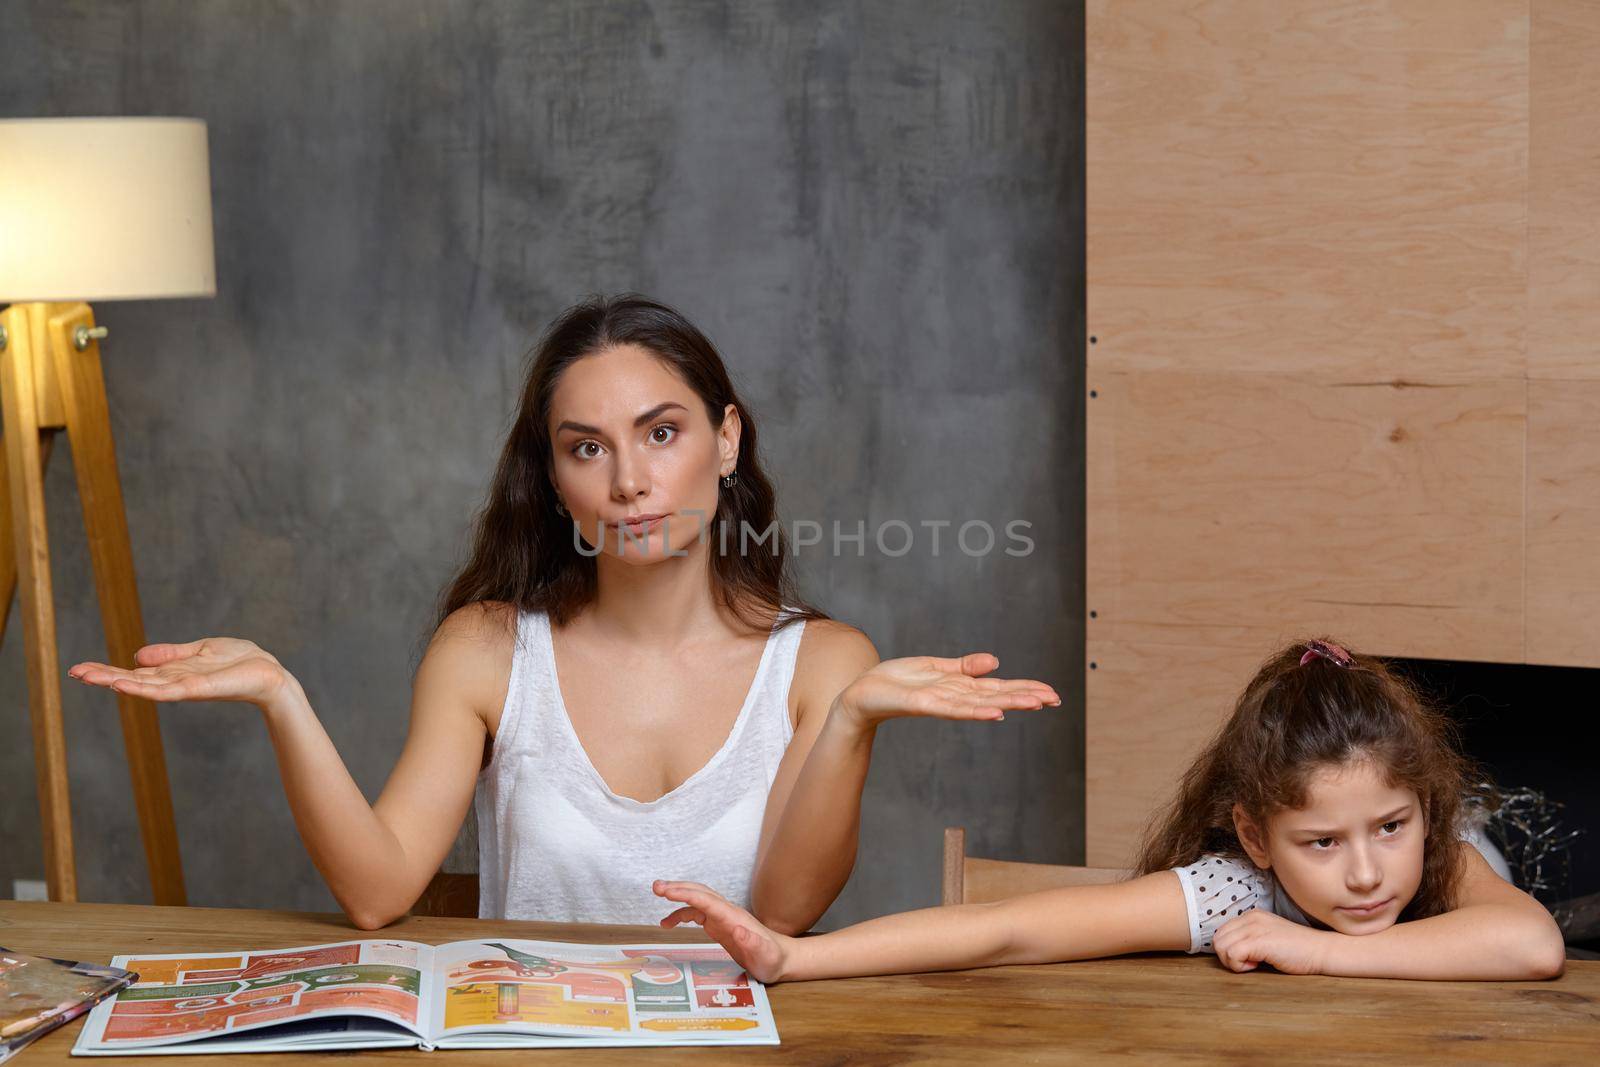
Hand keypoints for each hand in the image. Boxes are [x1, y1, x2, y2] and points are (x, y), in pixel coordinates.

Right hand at [67, 637, 289, 708]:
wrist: (269, 673)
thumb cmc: (240, 661)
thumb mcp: (200, 650)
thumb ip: (171, 654)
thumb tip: (137, 655)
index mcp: (173, 672)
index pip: (133, 672)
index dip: (107, 670)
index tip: (79, 669)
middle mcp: (173, 682)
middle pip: (132, 679)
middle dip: (103, 676)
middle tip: (73, 672)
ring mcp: (184, 687)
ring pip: (143, 686)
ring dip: (116, 681)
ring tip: (88, 676)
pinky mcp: (197, 688)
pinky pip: (166, 689)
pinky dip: (144, 687)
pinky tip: (123, 683)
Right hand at [652, 880, 793, 983]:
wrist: (782, 959)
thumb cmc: (773, 959)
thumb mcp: (765, 955)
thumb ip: (752, 942)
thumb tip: (738, 928)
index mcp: (734, 917)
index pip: (706, 901)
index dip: (687, 895)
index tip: (667, 892)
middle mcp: (727, 912)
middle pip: (700, 893)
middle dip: (678, 888)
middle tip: (656, 887)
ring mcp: (723, 917)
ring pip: (697, 900)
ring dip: (677, 896)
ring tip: (657, 894)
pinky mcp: (719, 925)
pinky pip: (696, 913)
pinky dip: (681, 914)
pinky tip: (668, 923)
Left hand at [834, 653, 1059, 729]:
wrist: (861, 694)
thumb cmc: (896, 682)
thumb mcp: (935, 667)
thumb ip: (965, 667)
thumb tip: (996, 662)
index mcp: (959, 687)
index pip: (999, 687)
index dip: (1025, 688)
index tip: (1052, 693)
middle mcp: (955, 697)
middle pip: (997, 696)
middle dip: (1026, 697)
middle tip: (1056, 699)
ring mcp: (941, 702)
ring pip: (981, 703)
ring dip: (1009, 703)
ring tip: (1035, 704)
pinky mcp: (923, 703)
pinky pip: (953, 708)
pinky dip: (975, 710)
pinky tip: (994, 713)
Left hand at [1212, 909, 1331, 974]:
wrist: (1321, 951)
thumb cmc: (1298, 950)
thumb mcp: (1269, 938)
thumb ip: (1251, 939)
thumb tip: (1230, 952)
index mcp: (1251, 916)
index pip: (1222, 932)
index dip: (1230, 950)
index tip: (1248, 958)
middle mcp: (1250, 918)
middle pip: (1218, 939)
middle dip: (1229, 957)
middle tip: (1249, 963)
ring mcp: (1254, 928)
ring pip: (1221, 947)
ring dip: (1234, 962)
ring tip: (1254, 964)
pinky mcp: (1258, 941)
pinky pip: (1231, 954)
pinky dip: (1239, 966)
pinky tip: (1257, 965)